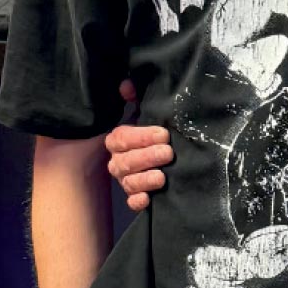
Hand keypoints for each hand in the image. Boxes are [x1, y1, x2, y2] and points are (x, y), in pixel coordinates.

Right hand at [105, 85, 172, 211]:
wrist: (163, 154)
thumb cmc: (153, 132)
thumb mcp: (147, 112)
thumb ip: (136, 99)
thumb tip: (127, 85)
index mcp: (119, 140)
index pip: (123, 138)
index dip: (141, 136)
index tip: (163, 134)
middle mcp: (118, 161)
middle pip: (125, 162)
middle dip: (147, 157)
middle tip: (168, 152)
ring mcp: (126, 180)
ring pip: (128, 182)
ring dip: (145, 180)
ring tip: (162, 177)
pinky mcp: (135, 197)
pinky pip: (132, 202)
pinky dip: (138, 201)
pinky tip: (148, 199)